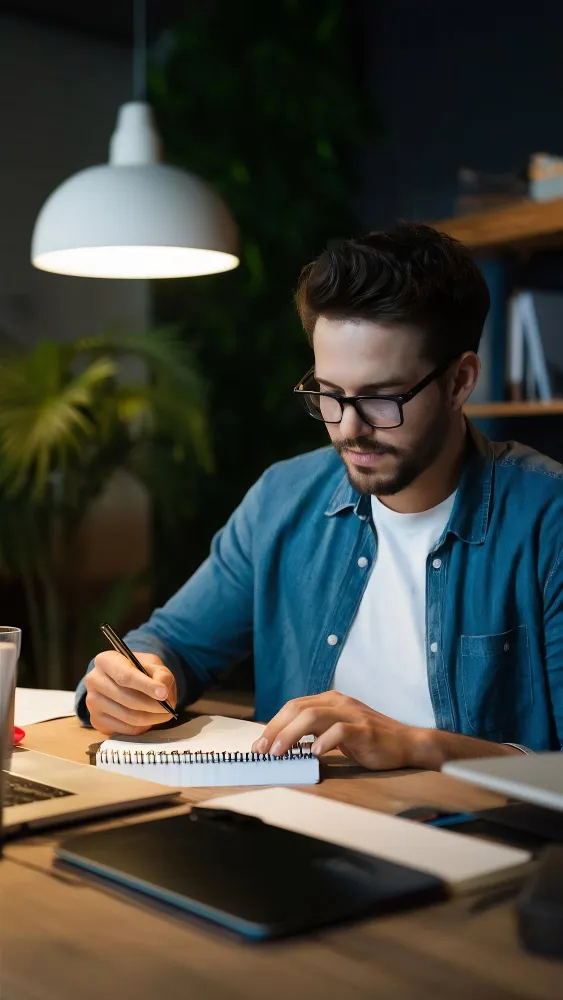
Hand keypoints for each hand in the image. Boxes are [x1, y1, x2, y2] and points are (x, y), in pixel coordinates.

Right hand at [85, 651, 177, 735]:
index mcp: (105, 660)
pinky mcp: (96, 720)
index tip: (164, 694)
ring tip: (164, 714)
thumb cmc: (139, 670)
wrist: (123, 681)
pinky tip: (149, 719)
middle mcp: (93, 680)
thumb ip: (161, 675)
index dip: (146, 686)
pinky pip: (124, 729)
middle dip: (152, 706)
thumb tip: (164, 692)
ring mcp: (92, 702)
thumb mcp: (153, 665)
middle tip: (170, 709)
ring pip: (127, 716)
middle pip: (126, 698)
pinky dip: (142, 727)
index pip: (125, 676)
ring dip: (151, 718)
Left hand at [251, 691, 419, 770]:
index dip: (274, 724)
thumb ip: (315, 733)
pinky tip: (314, 753)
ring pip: (313, 717)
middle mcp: (339, 702)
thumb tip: (284, 746)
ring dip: (290, 735)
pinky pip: (340, 731)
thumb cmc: (370, 740)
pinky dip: (324, 741)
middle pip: (298, 709)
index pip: (294, 707)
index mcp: (330, 700)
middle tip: (262, 750)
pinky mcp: (364, 729)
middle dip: (276, 729)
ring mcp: (352, 714)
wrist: (406, 743)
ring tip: (278, 753)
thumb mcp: (338, 732)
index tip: (259, 745)